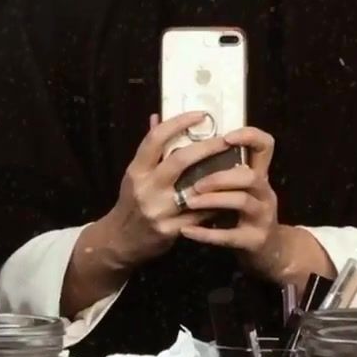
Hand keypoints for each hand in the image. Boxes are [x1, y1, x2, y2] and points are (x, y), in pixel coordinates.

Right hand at [108, 112, 229, 267]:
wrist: (120, 240)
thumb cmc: (131, 201)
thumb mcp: (135, 173)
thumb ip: (149, 148)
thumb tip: (158, 116)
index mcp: (137, 170)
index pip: (156, 139)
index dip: (179, 123)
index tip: (201, 115)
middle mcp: (146, 188)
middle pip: (180, 160)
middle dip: (207, 147)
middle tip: (227, 138)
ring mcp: (158, 210)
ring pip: (195, 190)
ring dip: (218, 178)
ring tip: (236, 165)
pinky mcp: (169, 230)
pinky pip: (200, 215)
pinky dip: (215, 204)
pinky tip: (229, 195)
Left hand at [177, 126, 285, 280]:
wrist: (268, 252)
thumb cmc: (243, 214)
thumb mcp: (238, 188)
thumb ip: (220, 167)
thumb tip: (184, 145)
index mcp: (259, 175)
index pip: (265, 145)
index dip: (249, 136)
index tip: (225, 137)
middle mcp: (264, 192)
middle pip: (250, 175)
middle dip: (221, 177)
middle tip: (196, 183)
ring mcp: (263, 217)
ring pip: (242, 201)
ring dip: (213, 200)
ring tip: (189, 202)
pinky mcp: (255, 241)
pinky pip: (230, 236)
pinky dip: (206, 234)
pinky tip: (186, 230)